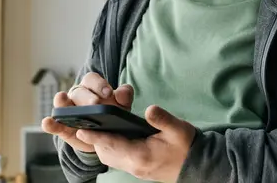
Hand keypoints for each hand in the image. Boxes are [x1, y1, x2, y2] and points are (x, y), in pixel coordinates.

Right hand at [41, 72, 134, 152]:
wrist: (104, 137)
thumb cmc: (112, 115)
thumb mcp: (122, 106)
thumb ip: (125, 97)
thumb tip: (122, 92)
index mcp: (92, 87)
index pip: (92, 79)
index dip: (99, 84)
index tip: (109, 92)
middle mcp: (77, 96)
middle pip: (79, 91)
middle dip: (87, 97)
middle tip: (95, 103)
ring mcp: (67, 111)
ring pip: (62, 104)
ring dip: (61, 102)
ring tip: (62, 99)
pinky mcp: (62, 127)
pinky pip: (53, 124)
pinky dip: (49, 123)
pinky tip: (48, 122)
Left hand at [76, 105, 196, 182]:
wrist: (195, 166)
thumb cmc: (187, 146)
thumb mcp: (179, 129)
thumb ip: (163, 119)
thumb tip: (149, 109)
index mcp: (142, 155)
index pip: (113, 146)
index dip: (96, 137)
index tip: (80, 129)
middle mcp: (134, 165)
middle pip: (105, 153)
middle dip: (93, 139)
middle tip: (83, 122)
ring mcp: (134, 168)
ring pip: (108, 157)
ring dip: (99, 143)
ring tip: (92, 126)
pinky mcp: (136, 167)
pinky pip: (114, 158)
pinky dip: (107, 146)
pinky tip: (107, 135)